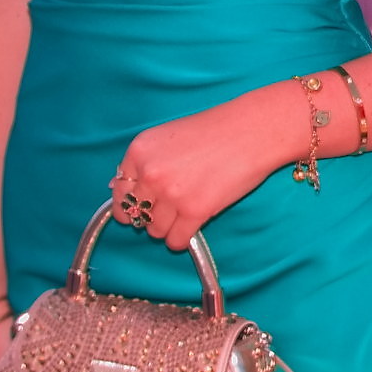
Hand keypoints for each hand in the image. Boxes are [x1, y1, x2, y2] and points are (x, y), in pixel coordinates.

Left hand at [111, 81, 302, 252]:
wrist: (253, 130)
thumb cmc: (216, 130)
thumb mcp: (169, 137)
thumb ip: (146, 162)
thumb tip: (118, 189)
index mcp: (139, 151)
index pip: (119, 191)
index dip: (133, 201)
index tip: (144, 204)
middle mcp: (149, 173)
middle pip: (137, 214)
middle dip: (153, 214)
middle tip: (173, 205)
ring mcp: (171, 194)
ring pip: (154, 231)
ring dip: (169, 226)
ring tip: (189, 209)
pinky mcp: (194, 211)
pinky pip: (176, 241)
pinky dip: (183, 238)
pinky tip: (195, 223)